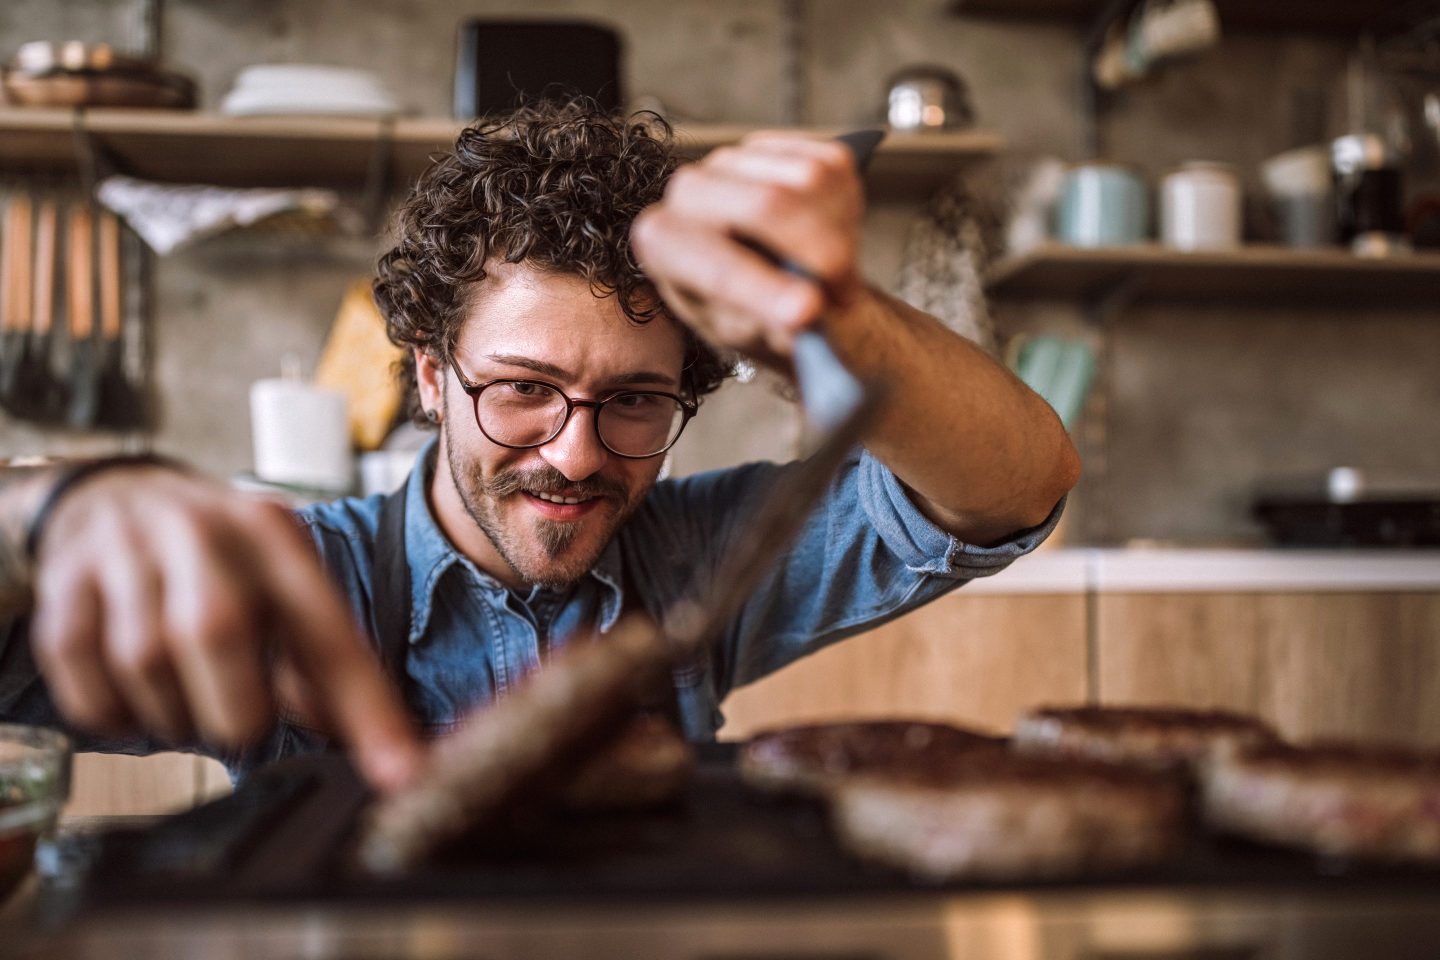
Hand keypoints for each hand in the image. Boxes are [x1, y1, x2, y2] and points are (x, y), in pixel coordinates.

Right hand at [28, 466, 421, 791]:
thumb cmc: (215, 559)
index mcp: (275, 535)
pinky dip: (114, 712)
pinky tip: (134, 698)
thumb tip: (357, 735)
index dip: (366, 709)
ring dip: (174, 713)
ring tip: (187, 700)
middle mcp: (203, 530)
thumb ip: (317, 657)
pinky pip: (86, 679)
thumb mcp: (276, 583)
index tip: (401, 772)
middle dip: (235, 709)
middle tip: (242, 725)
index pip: (330, 632)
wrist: (110, 494)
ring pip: (147, 661)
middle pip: (218, 632)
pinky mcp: (65, 582)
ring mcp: (126, 549)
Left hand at [631, 133, 865, 367]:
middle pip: (770, 205)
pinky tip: (832, 237)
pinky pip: (835, 166)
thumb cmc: (753, 321)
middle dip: (823, 255)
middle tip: (845, 297)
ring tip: (833, 273)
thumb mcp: (755, 339)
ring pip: (812, 181)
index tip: (806, 312)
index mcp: (663, 242)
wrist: (773, 290)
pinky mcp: (780, 144)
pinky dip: (848, 211)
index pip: (714, 262)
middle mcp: (690, 189)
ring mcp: (735, 159)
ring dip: (840, 235)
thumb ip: (775, 324)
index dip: (763, 288)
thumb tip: (811, 310)